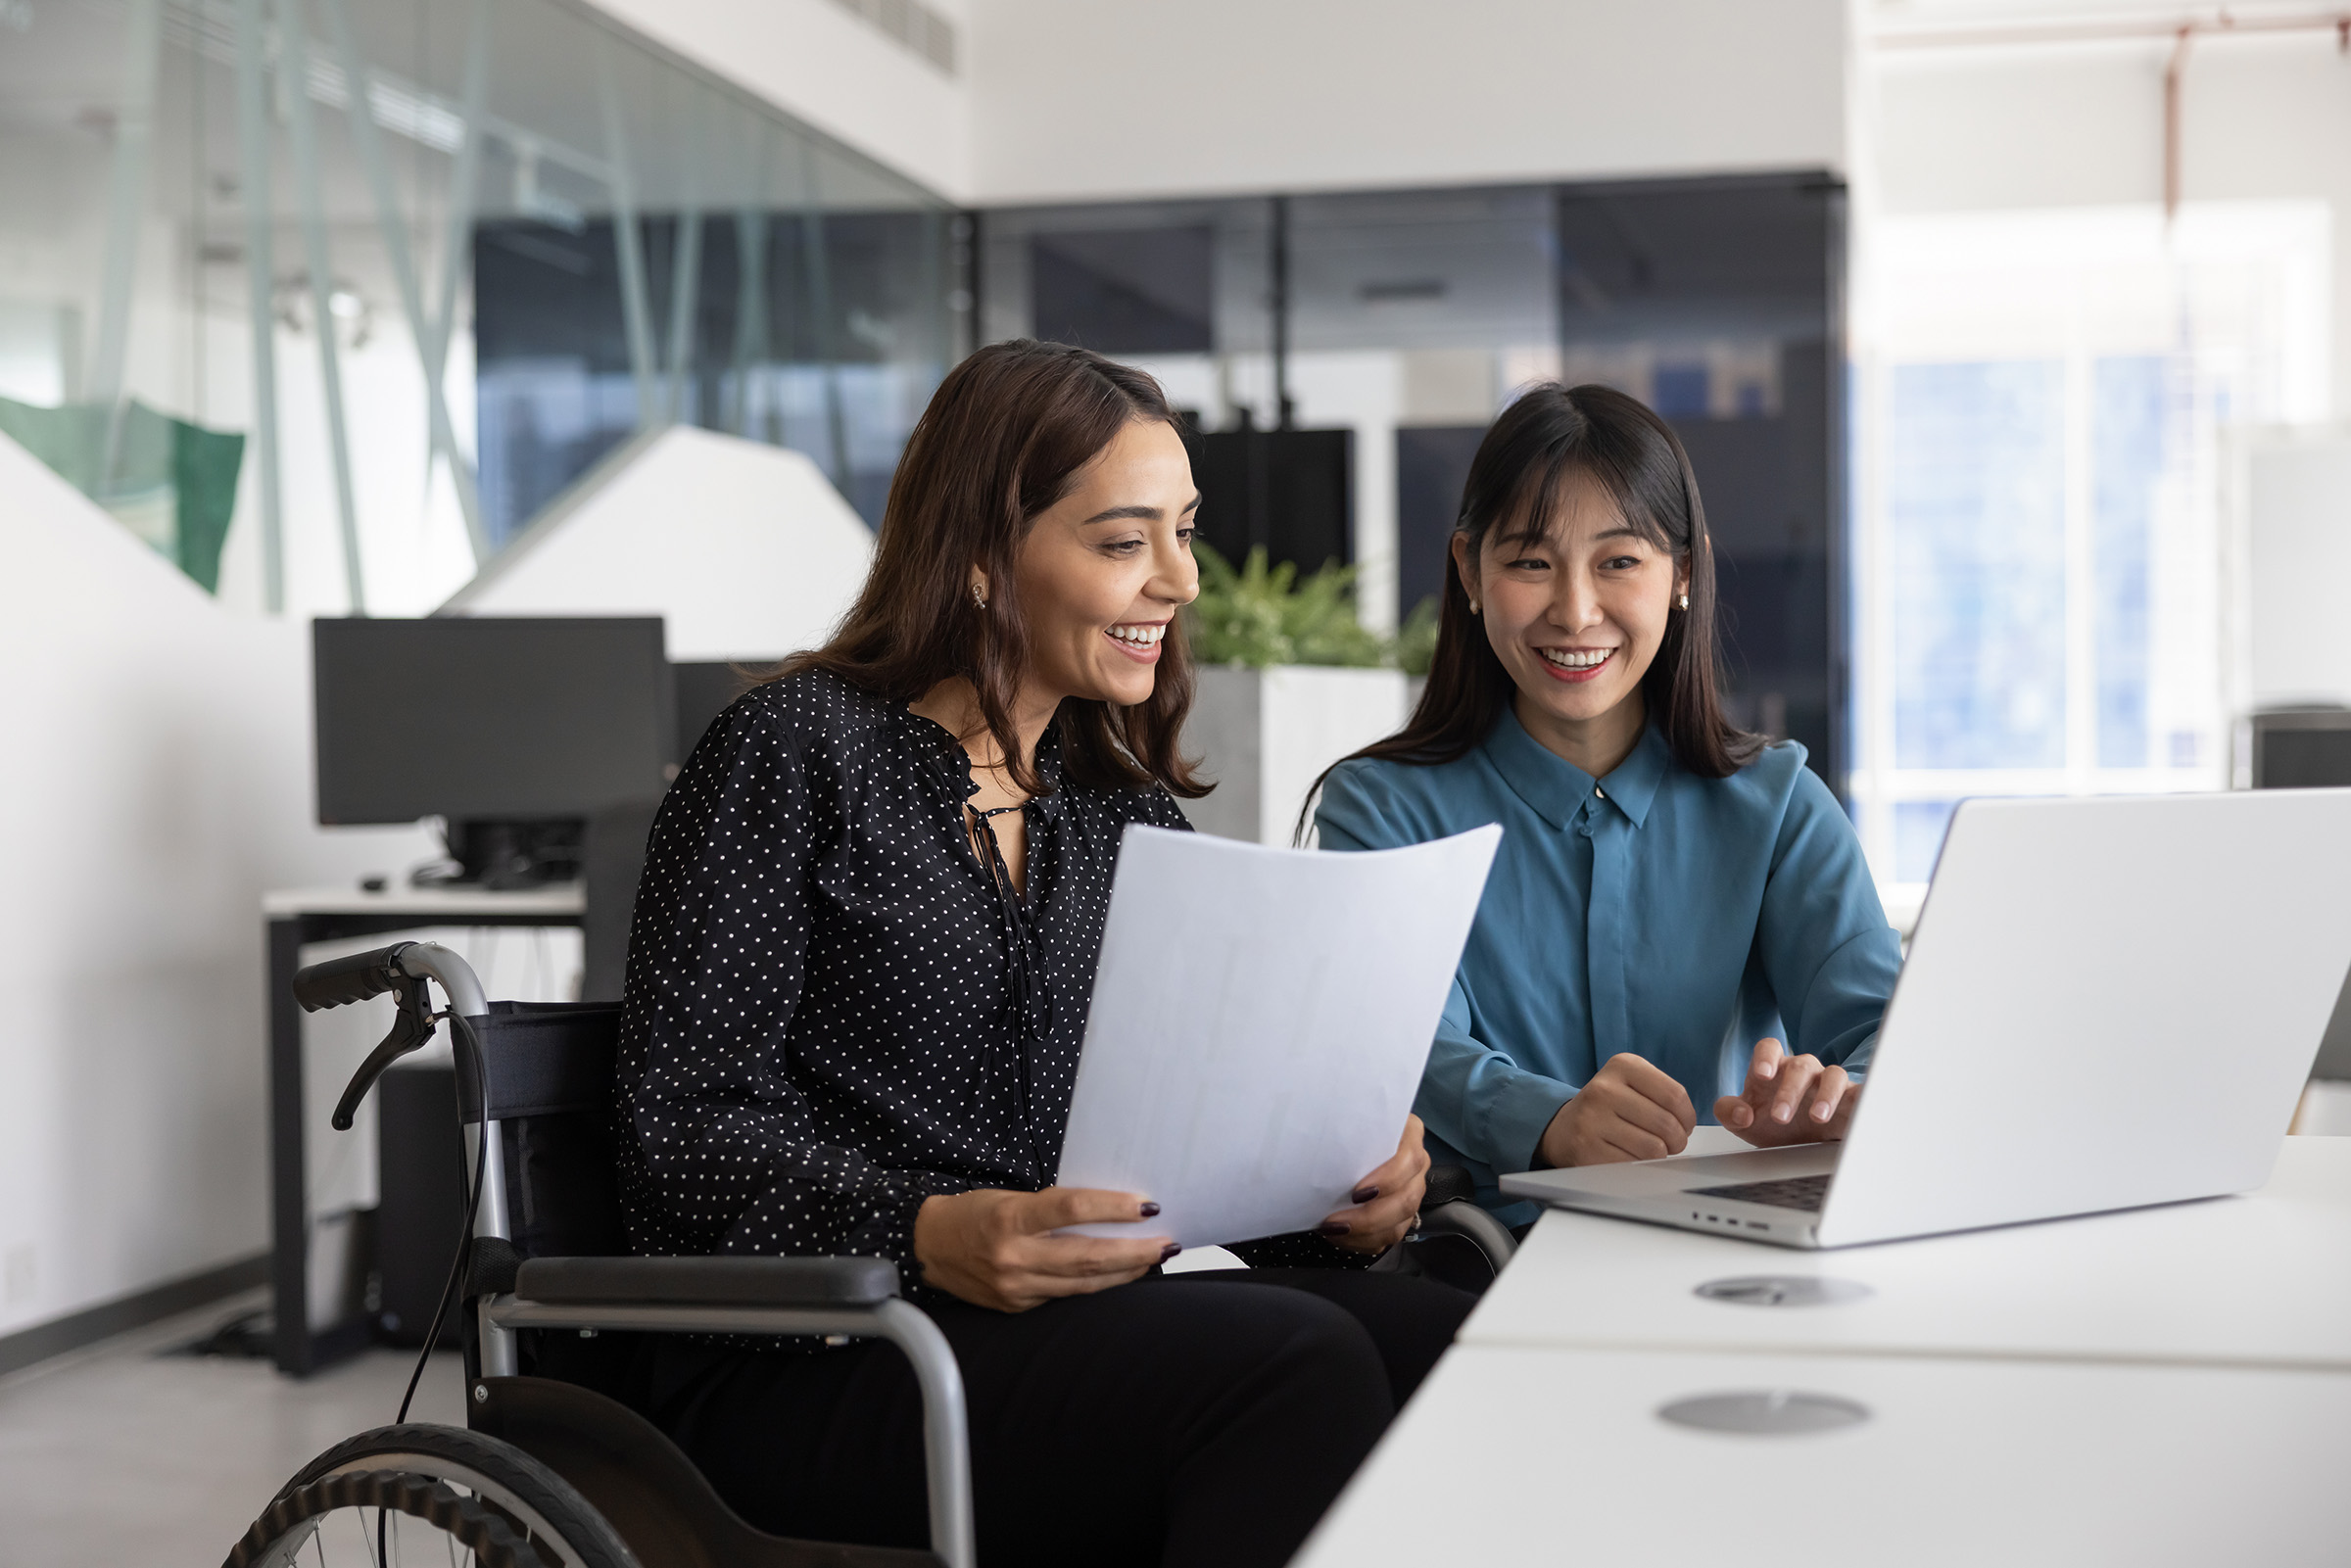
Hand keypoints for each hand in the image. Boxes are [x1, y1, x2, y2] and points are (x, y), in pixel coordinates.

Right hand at [912, 1187, 1169, 1312]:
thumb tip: (1110, 1211)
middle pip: (1087, 1256)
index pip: (1071, 1209)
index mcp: (1010, 1219)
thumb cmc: (974, 1213)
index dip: (1112, 1207)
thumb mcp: (1009, 1198)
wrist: (928, 1247)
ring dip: (1124, 1273)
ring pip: (1083, 1284)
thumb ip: (1053, 1208)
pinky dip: (1097, 1286)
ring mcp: (1016, 1288)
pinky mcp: (1018, 1308)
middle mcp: (1013, 1257)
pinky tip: (1119, 1277)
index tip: (1147, 1205)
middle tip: (1166, 1243)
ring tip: (1154, 1260)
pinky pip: (1066, 1297)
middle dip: (1134, 1251)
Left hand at [1315, 1115, 1432, 1253]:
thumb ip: (1345, 1126)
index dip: (1387, 1180)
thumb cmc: (1347, 1127)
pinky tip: (1341, 1236)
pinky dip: (1364, 1241)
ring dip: (1364, 1233)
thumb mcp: (1348, 1118)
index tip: (1356, 1193)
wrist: (1347, 1140)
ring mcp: (1412, 1190)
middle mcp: (1416, 1164)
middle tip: (1336, 1221)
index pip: (1409, 1159)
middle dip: (1369, 1217)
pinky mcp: (1403, 1213)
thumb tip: (1320, 1141)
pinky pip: (1390, 1236)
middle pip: (1406, 1198)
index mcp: (1409, 1134)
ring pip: (1400, 1222)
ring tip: (1334, 1230)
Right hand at [1537, 1053, 1695, 1166]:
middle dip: (1677, 1141)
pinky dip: (1640, 1168)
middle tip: (1669, 1143)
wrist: (1564, 1129)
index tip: (1683, 1125)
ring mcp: (1592, 1119)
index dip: (1687, 1118)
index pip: (1675, 1096)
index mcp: (1622, 1065)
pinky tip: (1631, 1158)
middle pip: (1666, 1124)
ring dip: (1659, 1156)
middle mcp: (1604, 1088)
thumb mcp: (1634, 1086)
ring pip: (1654, 1148)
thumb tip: (1688, 1127)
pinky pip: (1634, 1166)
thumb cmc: (1611, 1109)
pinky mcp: (1586, 1149)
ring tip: (1650, 1150)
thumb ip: (1665, 1097)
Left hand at [1714, 1038, 1858, 1146]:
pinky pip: (1860, 1094)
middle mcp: (1803, 1071)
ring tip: (1817, 1117)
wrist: (1800, 1143)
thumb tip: (1742, 1114)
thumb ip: (1729, 1113)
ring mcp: (1829, 1083)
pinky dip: (1863, 1099)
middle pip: (1800, 1066)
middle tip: (1780, 1117)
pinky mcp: (1851, 1099)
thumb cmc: (1771, 1123)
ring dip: (1826, 1095)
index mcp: (1774, 1068)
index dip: (1766, 1057)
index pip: (1769, 1048)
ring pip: (1834, 1075)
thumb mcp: (1744, 1122)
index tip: (1762, 1075)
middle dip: (1789, 1091)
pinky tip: (1862, 1110)